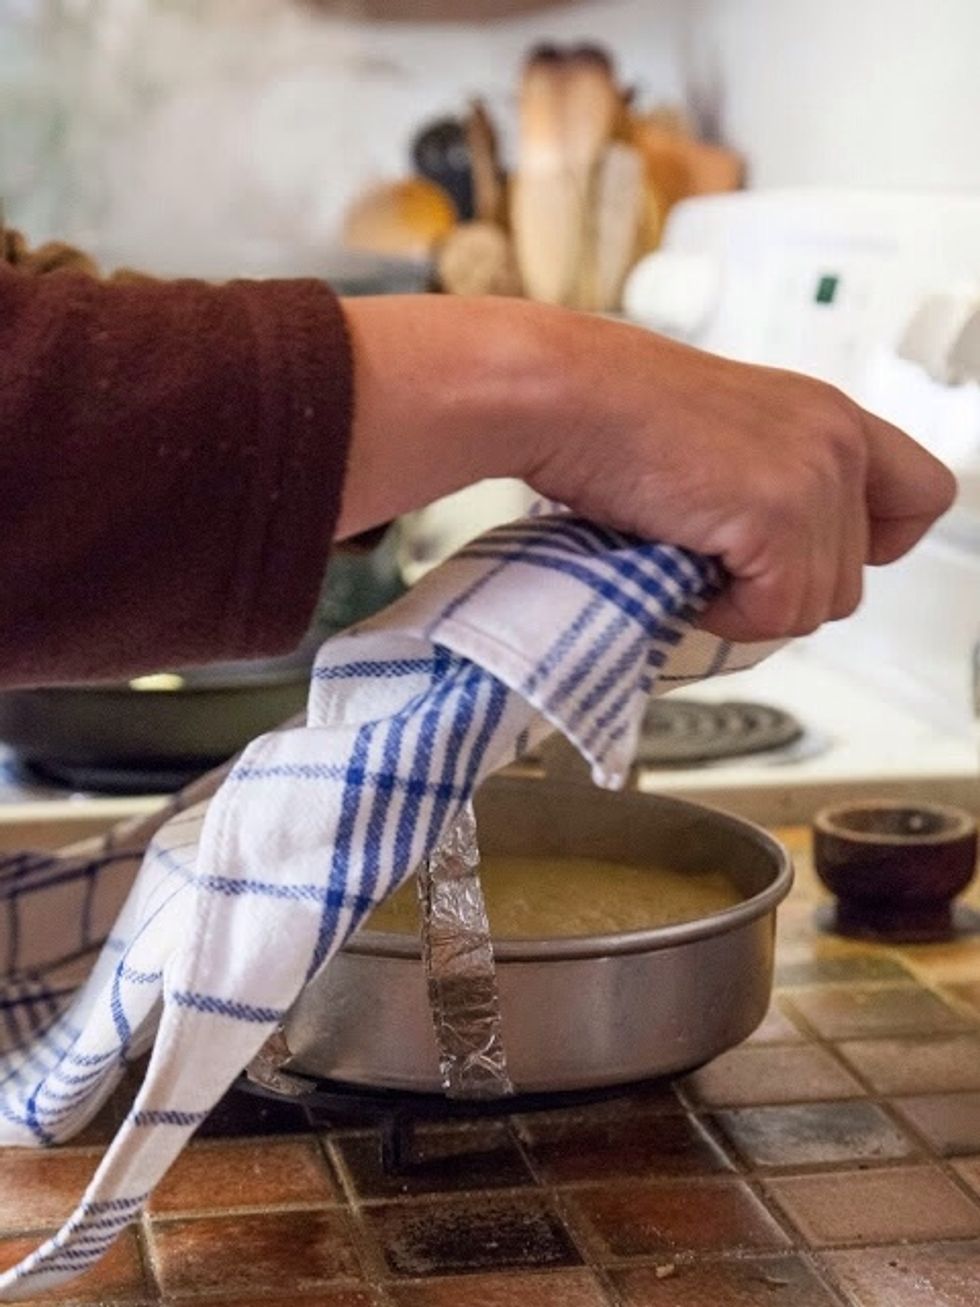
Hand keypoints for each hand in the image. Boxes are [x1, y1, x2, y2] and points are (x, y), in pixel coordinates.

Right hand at [338, 296, 955, 641]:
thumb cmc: (609, 415)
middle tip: (716, 573)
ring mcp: (814, 476)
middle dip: (783, 591)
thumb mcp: (718, 439)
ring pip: (818, 605)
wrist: (564, 395)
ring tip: (689, 568)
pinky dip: (727, 616)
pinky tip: (681, 577)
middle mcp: (838, 439)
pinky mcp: (779, 512)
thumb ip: (768, 483)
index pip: (920, 497)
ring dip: (750, 607)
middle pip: (853, 578)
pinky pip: (777, 613)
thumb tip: (766, 565)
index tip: (800, 556)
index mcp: (828, 415)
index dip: (868, 543)